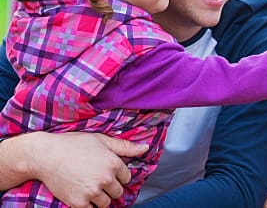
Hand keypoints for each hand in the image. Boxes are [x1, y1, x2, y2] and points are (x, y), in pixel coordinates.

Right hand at [26, 132, 147, 207]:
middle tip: (96, 180)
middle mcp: (105, 178)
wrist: (46, 155)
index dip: (117, 175)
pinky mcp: (79, 203)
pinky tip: (81, 194)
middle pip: (117, 192)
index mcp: (113, 163)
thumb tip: (146, 148)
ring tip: (88, 186)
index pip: (126, 178)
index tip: (105, 171)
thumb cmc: (74, 144)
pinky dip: (88, 205)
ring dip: (100, 198)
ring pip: (106, 203)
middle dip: (110, 188)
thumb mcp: (101, 140)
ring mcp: (92, 192)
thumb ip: (125, 146)